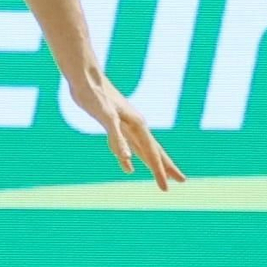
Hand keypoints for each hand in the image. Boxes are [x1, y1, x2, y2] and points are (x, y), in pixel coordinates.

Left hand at [67, 72, 185, 191]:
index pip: (152, 153)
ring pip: (142, 148)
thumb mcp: (106, 118)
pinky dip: (128, 157)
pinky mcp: (114, 123)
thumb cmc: (95, 95)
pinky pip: (126, 145)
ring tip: (161, 176)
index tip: (166, 189)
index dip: (159, 172)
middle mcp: (135, 125)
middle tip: (182, 181)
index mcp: (137, 125)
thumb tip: (128, 159)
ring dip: (152, 163)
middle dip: (166, 167)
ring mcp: (125, 124)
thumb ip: (117, 139)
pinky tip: (128, 167)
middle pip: (154, 150)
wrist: (84, 77)